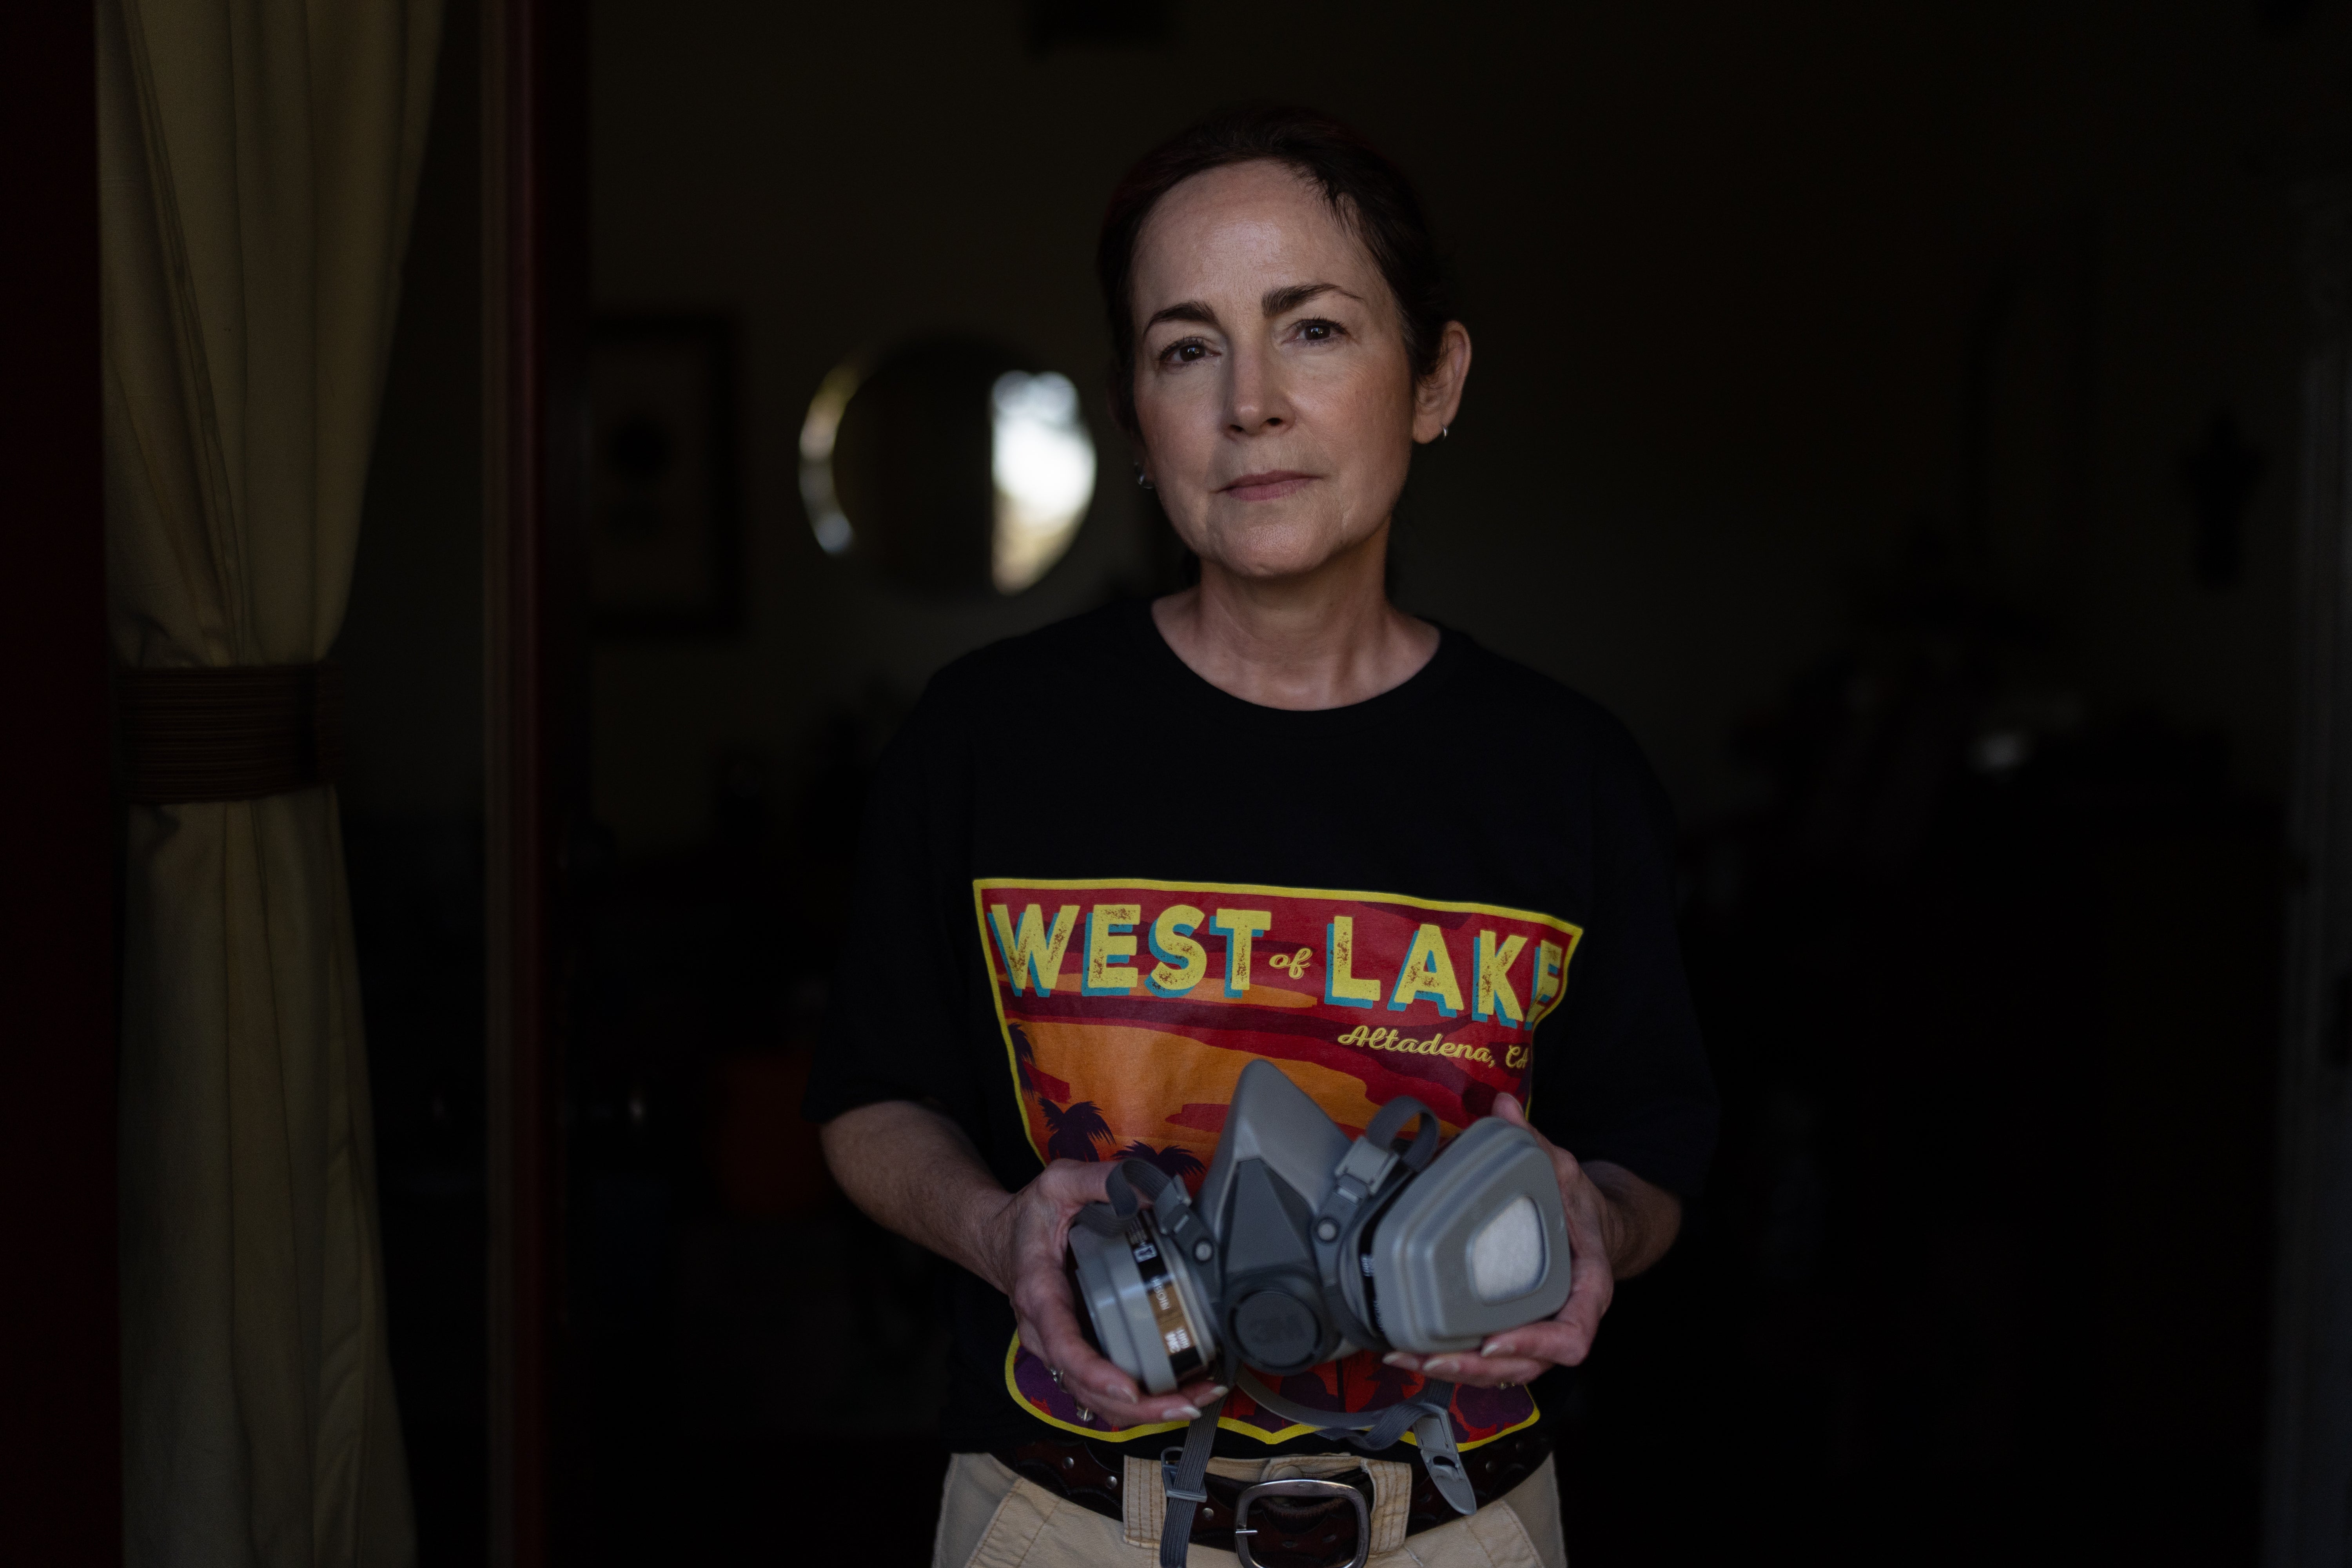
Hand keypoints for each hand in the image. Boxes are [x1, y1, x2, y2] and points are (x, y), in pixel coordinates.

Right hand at [974, 1158, 1226, 1429]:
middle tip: (1190, 1403)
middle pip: (1087, 1390)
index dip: (1096, 1373)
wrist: (997, 1239)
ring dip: (1146, 1412)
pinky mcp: (1073, 1354)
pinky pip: (1101, 1393)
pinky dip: (1138, 1403)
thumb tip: (1158, 1193)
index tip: (1130, 1389)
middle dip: (1140, 1407)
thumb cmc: (1027, 1217)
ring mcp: (1057, 1351)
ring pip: (1096, 1401)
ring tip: (1196, 1400)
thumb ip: (1102, 1181)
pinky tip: (1179, 1393)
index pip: (1064, 1346)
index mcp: (1040, 1295)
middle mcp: (1045, 1334)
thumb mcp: (1058, 1183)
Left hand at [1378, 1093, 1627, 1389]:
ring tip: (1411, 1359)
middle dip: (1479, 1370)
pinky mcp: (1514, 1328)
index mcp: (1587, 1289)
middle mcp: (1564, 1318)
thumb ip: (1536, 1144)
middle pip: (1528, 1365)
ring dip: (1457, 1373)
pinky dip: (1454, 1360)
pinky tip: (1415, 1352)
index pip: (1572, 1335)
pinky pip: (1488, 1356)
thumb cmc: (1581, 1206)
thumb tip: (1504, 1106)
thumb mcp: (1565, 1170)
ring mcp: (1538, 1329)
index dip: (1535, 1345)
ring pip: (1504, 1369)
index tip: (1495, 1341)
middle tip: (1433, 1360)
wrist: (1593, 1225)